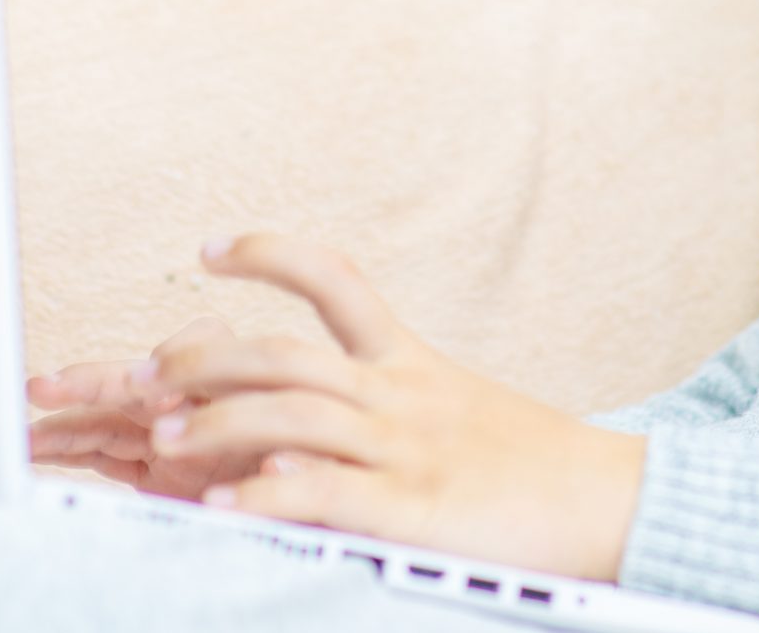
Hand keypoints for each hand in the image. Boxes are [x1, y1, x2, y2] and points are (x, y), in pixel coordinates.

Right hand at [28, 316, 317, 501]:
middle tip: (55, 386)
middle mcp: (213, 409)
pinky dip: (71, 446)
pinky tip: (35, 445)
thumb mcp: (328, 493)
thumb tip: (282, 463)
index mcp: (257, 398)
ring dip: (71, 411)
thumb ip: (307, 476)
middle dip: (99, 380)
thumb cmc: (334, 507)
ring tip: (27, 413)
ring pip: (115, 415)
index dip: (179, 366)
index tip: (158, 396)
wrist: (335, 540)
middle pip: (148, 379)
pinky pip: (108, 451)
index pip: (212, 354)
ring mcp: (182, 439)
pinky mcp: (161, 473)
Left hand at [135, 232, 649, 582]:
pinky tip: (222, 502)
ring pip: (293, 412)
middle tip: (141, 371)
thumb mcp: (460, 407)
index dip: (269, 255)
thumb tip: (306, 410)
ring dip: (215, 420)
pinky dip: (268, 492)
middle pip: (285, 352)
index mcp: (411, 363)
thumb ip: (392, 400)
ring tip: (158, 438)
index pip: (334, 281)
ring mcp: (406, 451)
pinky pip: (328, 492)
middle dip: (204, 356)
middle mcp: (401, 396)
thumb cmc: (537, 463)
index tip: (211, 248)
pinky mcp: (417, 511)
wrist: (617, 503)